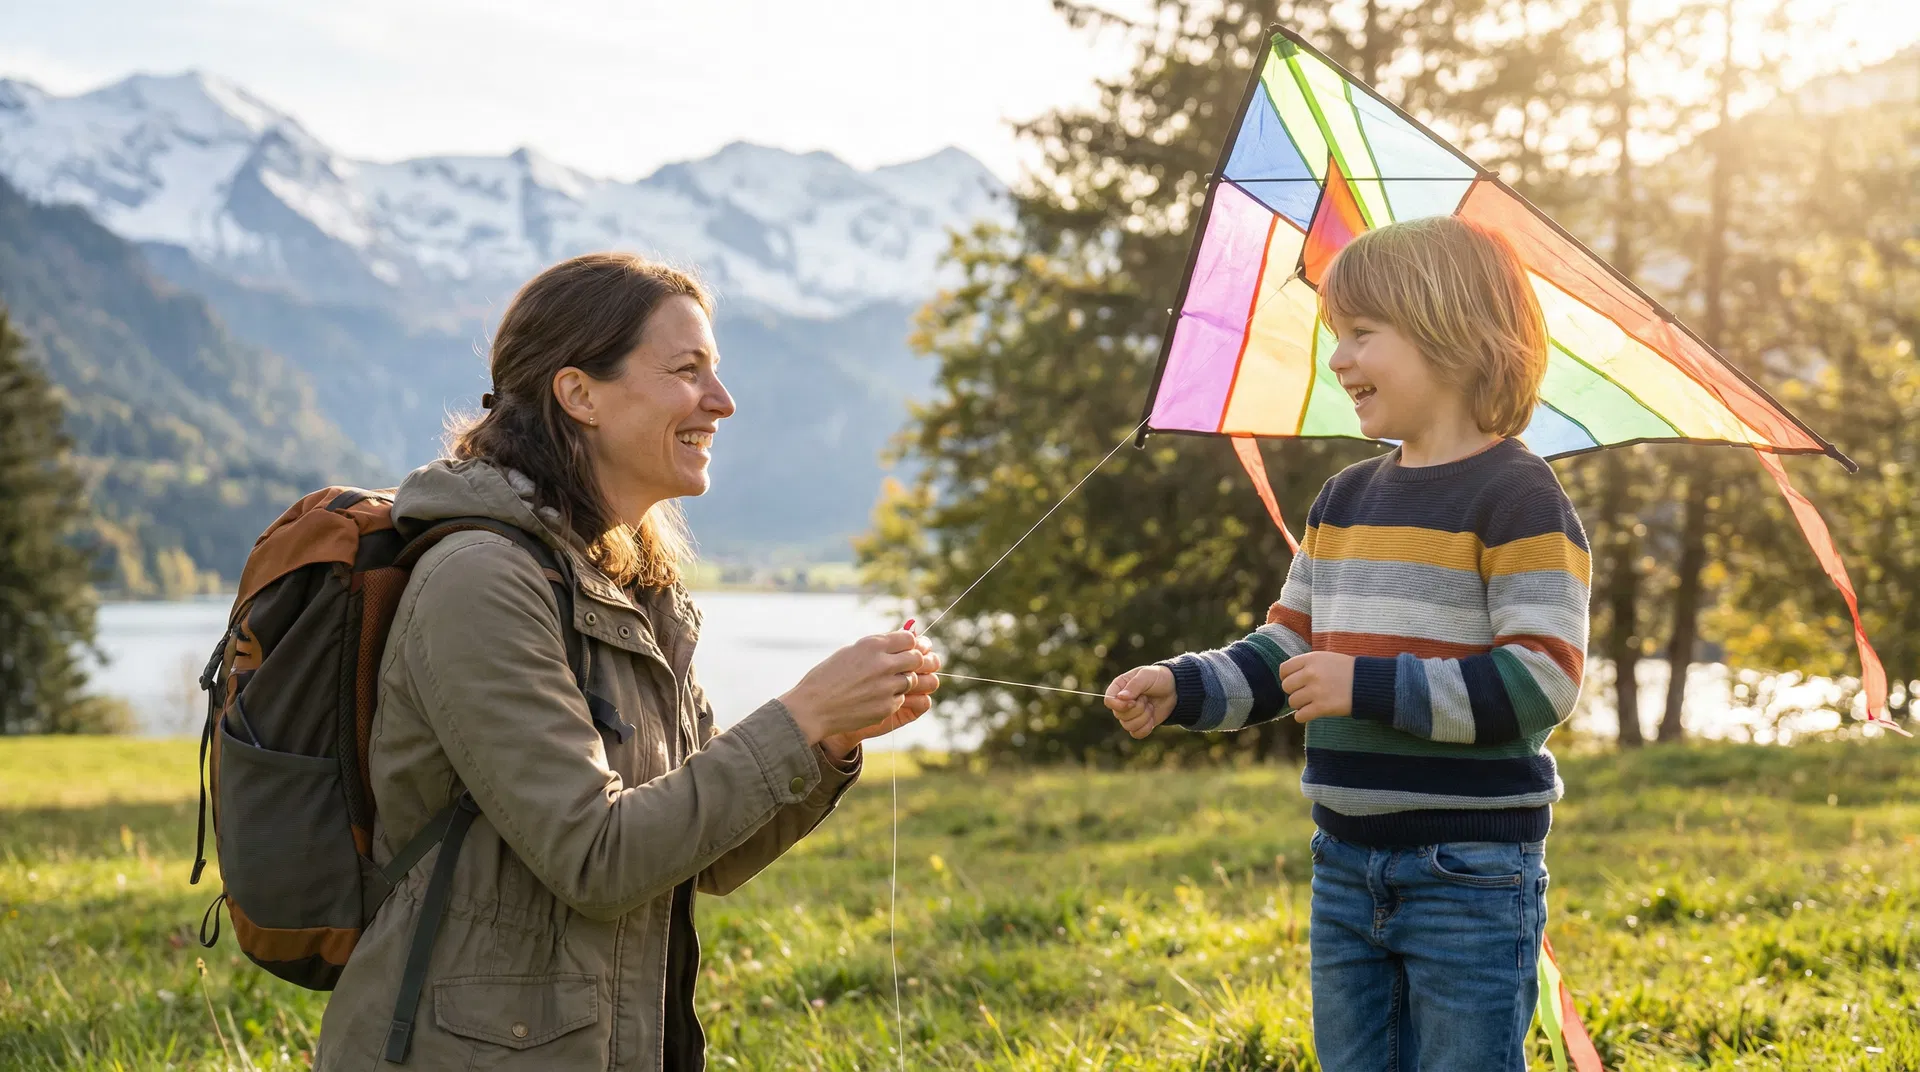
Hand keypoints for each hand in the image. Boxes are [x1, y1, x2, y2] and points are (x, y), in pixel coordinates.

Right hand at [821, 642, 941, 757]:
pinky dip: (892, 699)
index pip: (909, 639)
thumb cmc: (826, 678)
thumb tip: (901, 639)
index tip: (906, 649)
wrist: (812, 708)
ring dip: (902, 681)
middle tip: (904, 667)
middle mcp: (883, 664)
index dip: (909, 644)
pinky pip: (900, 699)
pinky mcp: (887, 707)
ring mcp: (887, 687)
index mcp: (872, 645)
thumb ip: (876, 646)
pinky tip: (874, 699)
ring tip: (884, 684)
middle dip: (912, 662)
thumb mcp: (849, 652)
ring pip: (911, 680)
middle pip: (916, 658)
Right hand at [1104, 665, 1175, 738]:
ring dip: (1143, 717)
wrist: (1175, 689)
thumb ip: (1134, 685)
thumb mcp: (1146, 676)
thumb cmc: (1159, 678)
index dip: (1119, 705)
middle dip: (1137, 709)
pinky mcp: (1139, 725)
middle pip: (1119, 715)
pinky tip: (1152, 718)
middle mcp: (1121, 702)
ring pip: (1128, 726)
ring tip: (1150, 706)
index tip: (1133, 701)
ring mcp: (1130, 715)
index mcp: (1119, 687)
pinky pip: (1136, 734)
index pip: (1109, 701)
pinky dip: (1146, 727)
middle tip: (1146, 698)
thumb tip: (1121, 698)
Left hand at [1278, 652, 1353, 721]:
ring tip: (1312, 702)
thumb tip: (1287, 676)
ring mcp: (1316, 691)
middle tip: (1305, 693)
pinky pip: (1300, 716)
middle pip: (1286, 687)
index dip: (1287, 677)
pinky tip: (1312, 712)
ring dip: (1300, 705)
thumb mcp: (1326, 658)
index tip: (1295, 682)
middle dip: (1294, 691)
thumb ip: (1307, 664)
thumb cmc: (1347, 671)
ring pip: (1292, 702)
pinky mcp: (1322, 707)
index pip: (1284, 670)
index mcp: (1311, 659)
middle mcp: (1311, 673)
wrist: (1369, 683)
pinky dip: (1303, 716)